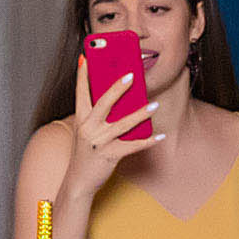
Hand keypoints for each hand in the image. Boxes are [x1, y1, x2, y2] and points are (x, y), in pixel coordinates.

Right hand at [60, 57, 160, 201]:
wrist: (79, 181)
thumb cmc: (86, 153)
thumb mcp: (87, 131)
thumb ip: (98, 115)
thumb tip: (117, 97)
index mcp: (80, 118)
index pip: (81, 92)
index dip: (83, 74)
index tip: (85, 57)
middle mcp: (87, 128)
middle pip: (103, 102)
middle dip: (117, 88)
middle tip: (132, 75)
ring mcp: (98, 141)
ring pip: (122, 124)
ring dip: (140, 113)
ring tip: (154, 104)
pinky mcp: (108, 155)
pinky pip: (131, 146)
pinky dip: (147, 142)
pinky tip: (159, 136)